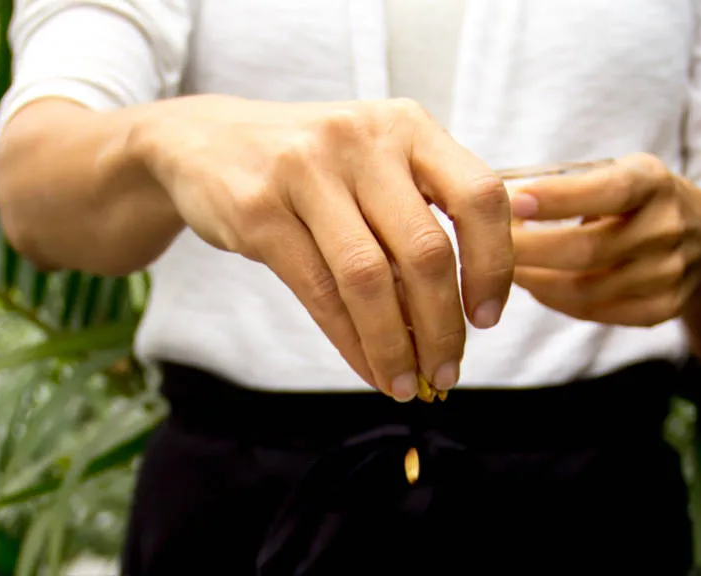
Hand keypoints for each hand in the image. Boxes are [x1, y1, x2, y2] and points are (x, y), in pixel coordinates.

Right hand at [128, 95, 513, 399]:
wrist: (206, 141)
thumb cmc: (310, 164)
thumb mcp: (373, 162)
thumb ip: (420, 214)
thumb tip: (466, 312)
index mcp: (407, 125)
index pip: (479, 196)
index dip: (494, 264)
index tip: (488, 316)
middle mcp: (362, 140)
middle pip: (425, 250)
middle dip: (444, 327)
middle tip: (448, 371)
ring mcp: (305, 171)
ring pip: (369, 279)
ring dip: (395, 345)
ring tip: (407, 383)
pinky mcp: (259, 210)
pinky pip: (318, 293)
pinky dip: (351, 343)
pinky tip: (369, 368)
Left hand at [509, 153, 700, 326]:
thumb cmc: (641, 202)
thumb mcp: (624, 174)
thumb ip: (573, 186)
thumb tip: (496, 199)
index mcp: (654, 184)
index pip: (608, 191)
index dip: (560, 198)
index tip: (514, 201)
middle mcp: (667, 229)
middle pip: (586, 250)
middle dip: (528, 250)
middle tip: (484, 246)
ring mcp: (668, 274)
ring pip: (584, 288)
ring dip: (534, 280)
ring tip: (500, 270)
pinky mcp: (661, 309)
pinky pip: (594, 311)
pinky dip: (555, 300)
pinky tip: (534, 286)